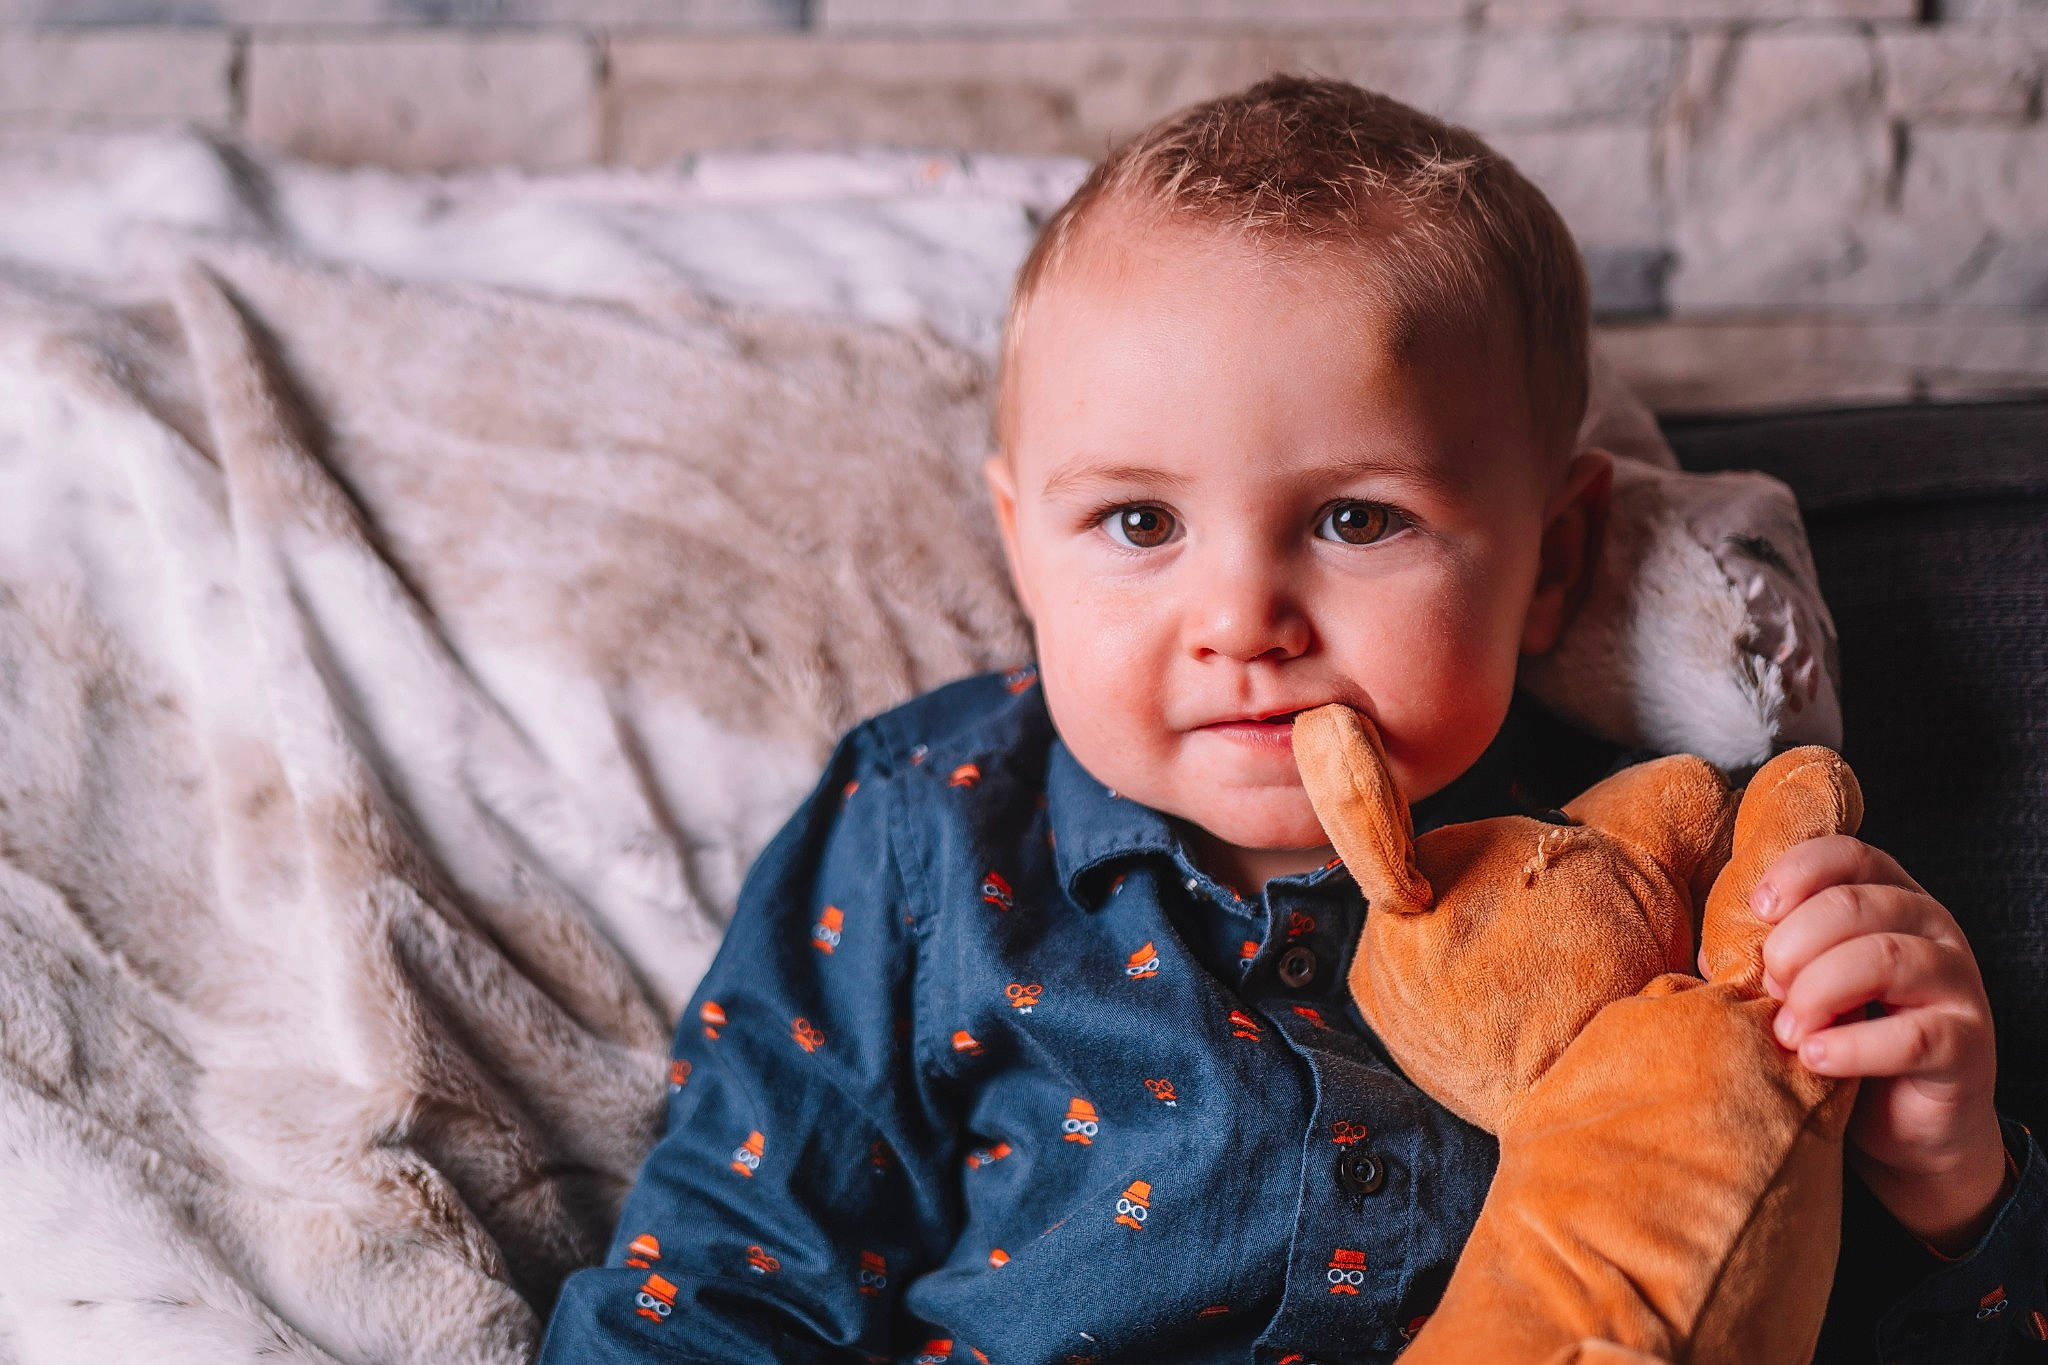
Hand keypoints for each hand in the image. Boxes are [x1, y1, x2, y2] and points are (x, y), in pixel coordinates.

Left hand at [1752, 834, 2008, 1253]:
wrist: (1904, 1121)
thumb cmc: (1843, 1036)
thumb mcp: (1801, 985)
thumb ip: (1767, 957)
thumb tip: (1708, 952)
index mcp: (1889, 897)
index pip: (1848, 855)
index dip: (1797, 873)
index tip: (1757, 910)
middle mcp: (1931, 928)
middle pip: (1855, 904)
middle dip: (1795, 944)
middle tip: (1768, 988)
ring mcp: (1956, 983)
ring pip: (1885, 957)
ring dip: (1819, 991)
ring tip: (1787, 1030)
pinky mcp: (1967, 1044)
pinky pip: (1913, 1036)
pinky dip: (1851, 1046)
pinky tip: (1814, 1057)